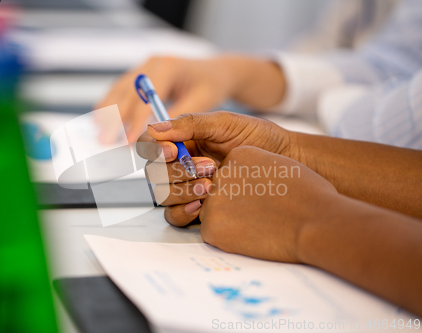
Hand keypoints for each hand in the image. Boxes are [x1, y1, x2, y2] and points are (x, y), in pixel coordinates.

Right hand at [96, 55, 284, 142]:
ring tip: (99, 133)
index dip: (136, 121)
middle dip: (114, 118)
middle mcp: (152, 64)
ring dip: (107, 112)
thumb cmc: (212, 85)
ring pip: (118, 90)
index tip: (129, 141)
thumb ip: (180, 117)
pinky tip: (102, 121)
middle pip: (126, 92)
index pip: (145, 97)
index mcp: (168, 67)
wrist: (214, 72)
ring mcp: (143, 67)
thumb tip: (158, 135)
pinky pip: (120, 90)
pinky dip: (110, 105)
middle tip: (105, 141)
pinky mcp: (139, 74)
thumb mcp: (202, 102)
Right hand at [137, 111, 294, 226]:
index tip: (173, 150)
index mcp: (182, 141)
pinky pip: (174, 215)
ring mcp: (187, 187)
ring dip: (182, 190)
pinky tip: (203, 204)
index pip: (150, 145)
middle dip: (177, 171)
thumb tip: (155, 127)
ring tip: (211, 185)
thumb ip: (190, 124)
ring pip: (162, 194)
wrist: (285, 162)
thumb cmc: (258, 138)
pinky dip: (183, 211)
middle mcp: (180, 164)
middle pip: (153, 173)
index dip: (153, 150)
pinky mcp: (197, 208)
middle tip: (208, 167)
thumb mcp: (225, 123)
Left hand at [200, 146, 338, 262]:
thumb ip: (257, 170)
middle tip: (259, 215)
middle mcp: (221, 173)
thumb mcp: (280, 166)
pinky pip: (211, 233)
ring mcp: (213, 200)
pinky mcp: (211, 226)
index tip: (263, 199)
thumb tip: (249, 182)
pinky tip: (250, 237)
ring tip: (257, 226)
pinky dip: (227, 239)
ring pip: (212, 213)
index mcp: (238, 155)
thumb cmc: (310, 197)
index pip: (230, 174)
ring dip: (229, 222)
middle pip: (218, 192)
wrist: (315, 222)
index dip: (245, 191)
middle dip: (233, 205)